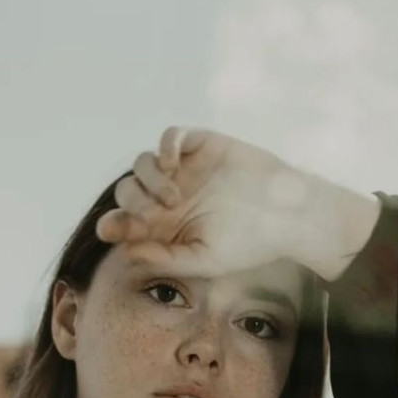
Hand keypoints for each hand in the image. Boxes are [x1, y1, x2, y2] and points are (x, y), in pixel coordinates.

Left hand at [95, 127, 310, 277]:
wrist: (286, 216)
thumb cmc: (248, 244)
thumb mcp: (203, 260)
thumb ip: (165, 258)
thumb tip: (126, 251)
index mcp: (165, 226)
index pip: (126, 220)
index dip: (113, 223)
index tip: (111, 230)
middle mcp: (169, 196)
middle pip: (128, 191)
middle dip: (132, 203)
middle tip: (151, 216)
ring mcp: (184, 169)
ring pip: (143, 164)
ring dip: (149, 180)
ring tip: (174, 198)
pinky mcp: (201, 145)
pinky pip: (170, 137)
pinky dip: (164, 147)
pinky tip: (172, 166)